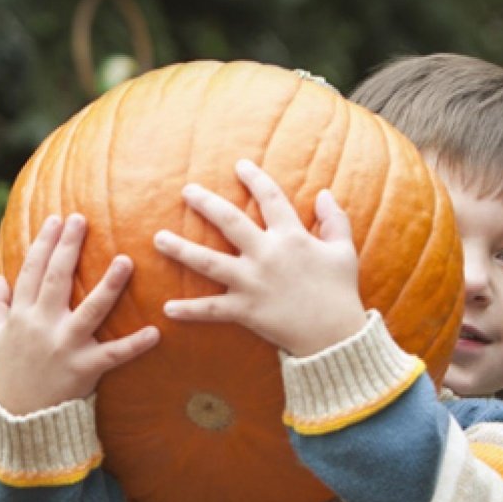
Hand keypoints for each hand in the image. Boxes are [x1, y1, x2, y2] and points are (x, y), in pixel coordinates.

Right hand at [0, 213, 159, 415]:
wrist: (21, 418)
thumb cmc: (10, 372)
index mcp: (22, 315)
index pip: (32, 270)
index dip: (45, 243)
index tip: (58, 219)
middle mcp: (42, 326)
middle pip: (56, 280)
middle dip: (69, 247)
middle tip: (83, 220)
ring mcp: (65, 347)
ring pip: (89, 311)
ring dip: (109, 286)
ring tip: (126, 260)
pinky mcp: (85, 369)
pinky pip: (113, 355)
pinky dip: (134, 345)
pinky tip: (155, 332)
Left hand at [153, 159, 365, 355]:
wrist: (335, 335)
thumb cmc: (340, 292)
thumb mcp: (344, 251)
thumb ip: (334, 220)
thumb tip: (325, 194)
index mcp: (292, 237)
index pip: (270, 199)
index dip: (255, 179)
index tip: (239, 166)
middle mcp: (267, 255)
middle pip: (229, 222)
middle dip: (206, 203)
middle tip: (186, 191)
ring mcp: (252, 283)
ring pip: (209, 262)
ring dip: (181, 249)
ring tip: (158, 238)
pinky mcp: (245, 310)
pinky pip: (211, 310)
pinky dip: (189, 310)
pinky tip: (167, 308)